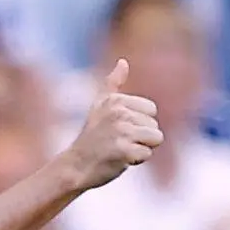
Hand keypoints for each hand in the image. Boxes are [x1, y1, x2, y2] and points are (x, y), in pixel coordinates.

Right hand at [67, 60, 163, 190]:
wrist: (74, 167)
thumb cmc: (91, 138)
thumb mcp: (99, 106)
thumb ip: (112, 84)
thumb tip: (123, 62)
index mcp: (116, 100)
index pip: (151, 110)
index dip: (139, 124)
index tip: (119, 131)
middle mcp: (119, 113)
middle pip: (154, 126)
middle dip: (140, 138)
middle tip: (117, 143)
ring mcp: (122, 132)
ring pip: (155, 139)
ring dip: (140, 149)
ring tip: (120, 150)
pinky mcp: (124, 151)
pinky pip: (147, 154)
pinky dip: (136, 161)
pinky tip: (119, 160)